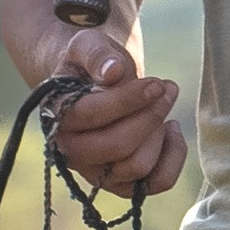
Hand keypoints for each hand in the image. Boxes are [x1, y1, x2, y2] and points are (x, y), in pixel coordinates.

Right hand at [37, 14, 186, 199]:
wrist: (92, 86)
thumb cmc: (90, 65)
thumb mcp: (88, 45)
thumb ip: (96, 54)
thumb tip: (113, 72)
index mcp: (57, 116)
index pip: (93, 114)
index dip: (129, 99)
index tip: (157, 83)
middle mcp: (70, 152)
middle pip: (118, 146)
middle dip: (150, 116)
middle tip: (167, 89)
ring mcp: (95, 173)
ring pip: (137, 167)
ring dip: (159, 134)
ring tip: (163, 106)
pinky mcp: (119, 184)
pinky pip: (154, 183)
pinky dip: (172, 159)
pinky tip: (171, 131)